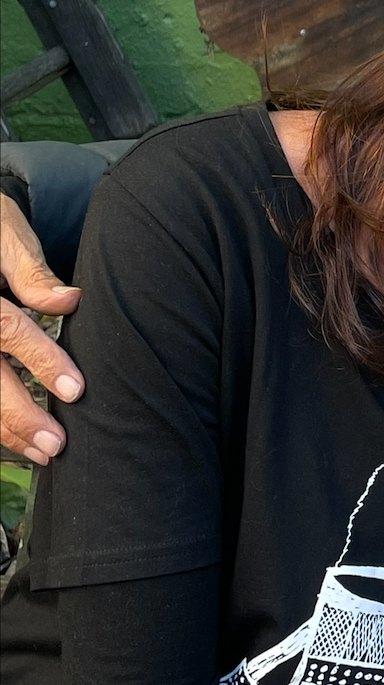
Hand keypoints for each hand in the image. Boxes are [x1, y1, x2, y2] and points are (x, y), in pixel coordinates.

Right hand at [0, 196, 81, 463]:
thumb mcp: (3, 231)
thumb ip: (30, 270)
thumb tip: (69, 301)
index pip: (7, 330)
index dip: (41, 361)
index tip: (75, 391)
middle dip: (17, 415)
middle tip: (55, 445)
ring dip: (1, 429)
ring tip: (38, 453)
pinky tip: (11, 440)